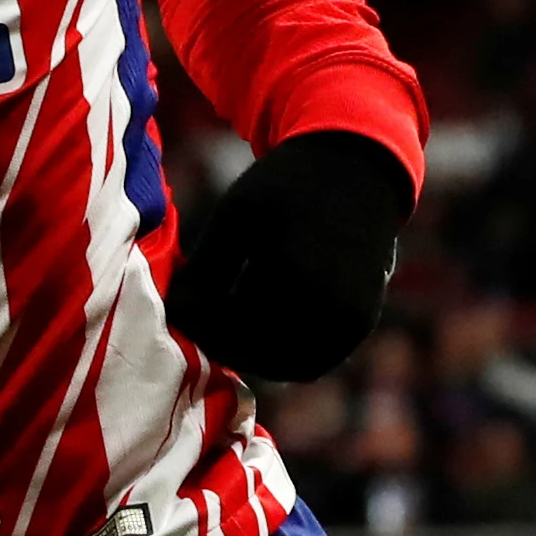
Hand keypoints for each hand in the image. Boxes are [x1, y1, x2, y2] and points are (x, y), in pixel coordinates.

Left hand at [168, 131, 413, 384]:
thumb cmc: (285, 186)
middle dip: (221, 343)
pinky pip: (313, 361)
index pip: (229, 328)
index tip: (180, 313)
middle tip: (198, 324)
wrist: (355, 170)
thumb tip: (176, 318)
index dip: (198, 327)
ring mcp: (349, 321)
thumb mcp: (235, 217)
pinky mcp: (359, 324)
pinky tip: (258, 330)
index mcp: (293, 276)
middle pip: (256, 353)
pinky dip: (283, 357)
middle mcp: (328, 306)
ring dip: (252, 357)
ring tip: (226, 326)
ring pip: (284, 366)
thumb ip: (204, 270)